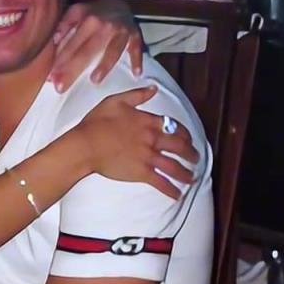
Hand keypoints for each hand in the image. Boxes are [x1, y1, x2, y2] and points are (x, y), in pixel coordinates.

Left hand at [51, 0, 143, 92]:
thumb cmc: (93, 14)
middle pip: (87, 50)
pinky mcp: (135, 35)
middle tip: (61, 87)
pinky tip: (136, 73)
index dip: (60, 61)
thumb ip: (64, 25)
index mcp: (85, 17)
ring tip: (94, 80)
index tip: (51, 78)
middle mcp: (103, 23)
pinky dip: (137, 60)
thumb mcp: (75, 12)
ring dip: (104, 65)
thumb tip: (53, 41)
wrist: (119, 4)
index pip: (71, 43)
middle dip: (73, 69)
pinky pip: (136, 48)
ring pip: (112, 50)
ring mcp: (120, 29)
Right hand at [76, 87, 199, 199]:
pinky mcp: (142, 173)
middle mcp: (153, 139)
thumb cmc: (97, 122)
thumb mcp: (117, 100)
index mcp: (149, 121)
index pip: (174, 126)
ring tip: (192, 178)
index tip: (188, 139)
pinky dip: (171, 190)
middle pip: (180, 147)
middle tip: (196, 159)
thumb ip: (138, 95)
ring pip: (175, 166)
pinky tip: (177, 195)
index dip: (184, 134)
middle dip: (191, 154)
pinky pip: (161, 182)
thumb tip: (154, 88)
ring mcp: (149, 157)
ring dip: (186, 173)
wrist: (86, 144)